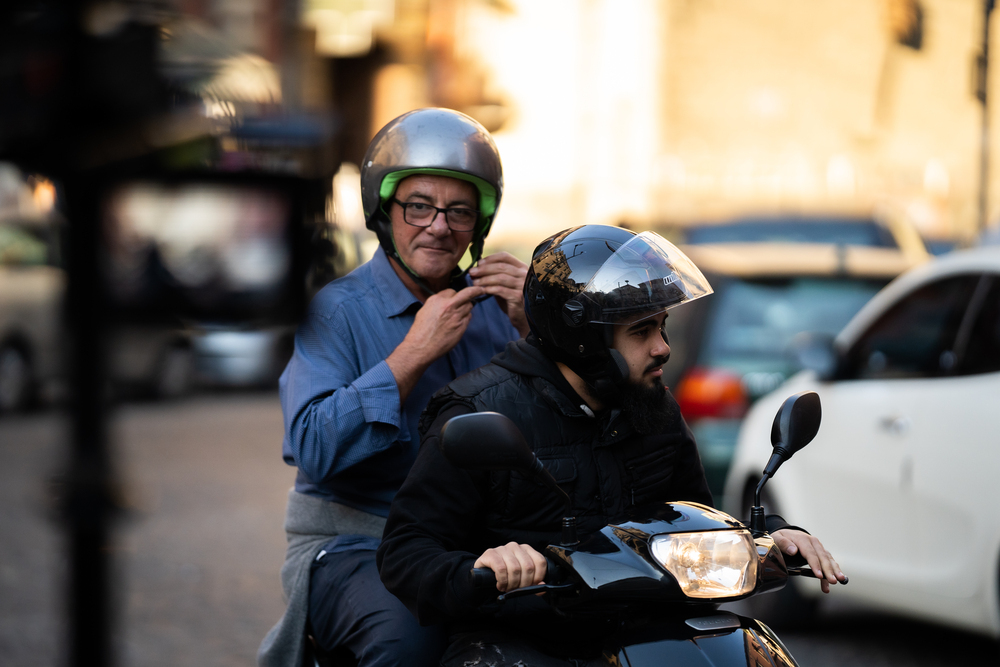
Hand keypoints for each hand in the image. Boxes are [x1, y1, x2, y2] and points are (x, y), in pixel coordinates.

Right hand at [387, 286, 485, 400]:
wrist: (421, 347)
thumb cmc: (420, 331)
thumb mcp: (425, 310)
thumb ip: (437, 303)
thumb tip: (445, 301)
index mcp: (437, 300)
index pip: (451, 290)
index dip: (453, 294)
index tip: (455, 297)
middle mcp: (448, 306)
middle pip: (467, 293)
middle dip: (475, 291)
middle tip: (480, 290)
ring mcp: (456, 316)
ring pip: (469, 305)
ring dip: (467, 307)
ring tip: (461, 312)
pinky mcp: (461, 327)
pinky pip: (468, 317)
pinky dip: (466, 317)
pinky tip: (459, 322)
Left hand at [468, 252, 528, 336]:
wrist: (522, 318)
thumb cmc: (511, 299)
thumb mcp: (504, 284)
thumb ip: (495, 275)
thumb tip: (476, 268)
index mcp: (521, 267)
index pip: (505, 256)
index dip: (490, 258)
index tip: (478, 263)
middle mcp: (524, 274)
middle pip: (501, 266)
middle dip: (484, 269)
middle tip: (472, 272)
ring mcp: (522, 285)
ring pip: (500, 278)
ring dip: (485, 279)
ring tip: (474, 282)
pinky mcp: (518, 297)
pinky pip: (501, 290)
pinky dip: (489, 289)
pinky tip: (482, 290)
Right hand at [473, 542, 546, 592]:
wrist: (483, 574)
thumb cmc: (505, 575)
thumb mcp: (521, 579)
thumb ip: (533, 583)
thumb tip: (542, 586)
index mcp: (526, 550)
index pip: (540, 561)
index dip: (538, 577)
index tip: (532, 585)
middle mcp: (515, 546)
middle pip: (528, 567)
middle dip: (524, 583)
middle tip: (517, 589)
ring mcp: (503, 548)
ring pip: (515, 568)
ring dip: (512, 584)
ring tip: (507, 588)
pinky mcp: (491, 553)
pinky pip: (501, 569)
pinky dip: (502, 581)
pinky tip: (500, 585)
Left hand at [772, 529, 846, 593]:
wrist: (788, 534)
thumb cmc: (782, 538)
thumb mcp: (777, 538)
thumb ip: (783, 544)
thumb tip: (793, 551)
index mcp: (803, 539)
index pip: (810, 553)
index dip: (815, 564)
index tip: (819, 575)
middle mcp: (814, 543)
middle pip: (822, 557)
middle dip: (828, 570)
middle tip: (833, 580)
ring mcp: (819, 548)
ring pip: (828, 559)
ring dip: (834, 570)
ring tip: (839, 580)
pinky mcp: (821, 553)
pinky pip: (828, 563)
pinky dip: (832, 572)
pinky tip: (830, 583)